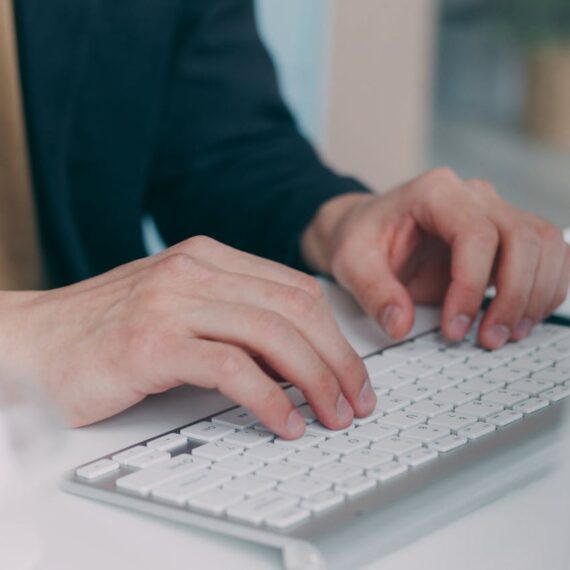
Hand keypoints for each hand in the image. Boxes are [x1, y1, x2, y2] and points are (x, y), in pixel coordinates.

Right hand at [0, 237, 374, 434]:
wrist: (33, 342)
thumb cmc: (109, 330)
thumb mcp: (181, 308)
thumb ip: (233, 318)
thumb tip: (296, 356)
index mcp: (209, 257)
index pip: (296, 289)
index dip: (336, 334)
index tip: (353, 372)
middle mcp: (195, 271)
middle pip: (295, 310)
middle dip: (338, 360)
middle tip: (356, 400)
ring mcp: (172, 302)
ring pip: (273, 334)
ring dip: (315, 380)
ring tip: (332, 416)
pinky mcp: (151, 342)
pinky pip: (232, 368)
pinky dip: (269, 399)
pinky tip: (285, 424)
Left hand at [302, 168, 569, 348]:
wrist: (365, 228)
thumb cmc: (359, 237)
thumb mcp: (349, 262)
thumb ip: (373, 292)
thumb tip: (400, 325)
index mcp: (434, 193)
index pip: (475, 235)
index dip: (471, 286)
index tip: (454, 327)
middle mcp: (472, 196)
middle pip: (523, 237)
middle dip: (514, 296)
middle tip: (489, 339)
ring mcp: (493, 212)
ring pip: (544, 245)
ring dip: (536, 295)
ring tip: (506, 334)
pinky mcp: (503, 236)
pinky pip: (546, 255)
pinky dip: (544, 288)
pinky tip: (521, 318)